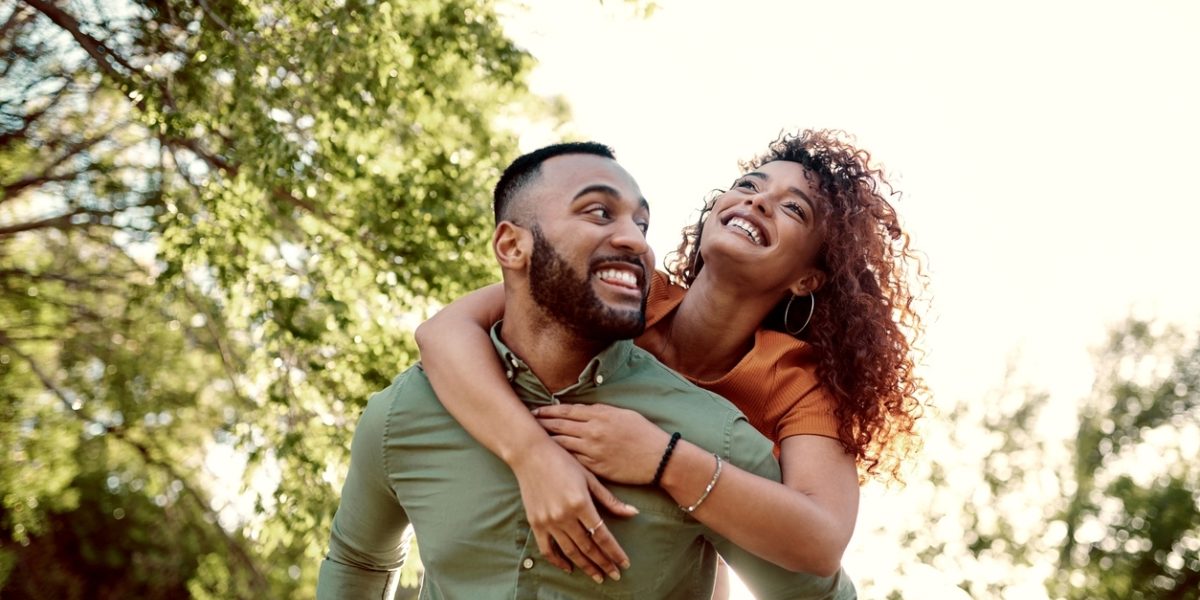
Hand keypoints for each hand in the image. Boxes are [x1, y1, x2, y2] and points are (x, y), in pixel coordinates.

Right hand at [508, 437, 637, 581]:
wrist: (530, 454)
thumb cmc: (563, 461)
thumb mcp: (590, 477)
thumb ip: (609, 500)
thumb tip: (633, 514)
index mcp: (580, 503)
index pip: (602, 535)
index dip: (614, 552)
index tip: (624, 564)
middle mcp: (564, 515)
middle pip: (588, 547)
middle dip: (603, 563)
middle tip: (615, 575)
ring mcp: (548, 521)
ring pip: (570, 551)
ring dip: (585, 566)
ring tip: (597, 576)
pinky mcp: (535, 523)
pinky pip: (547, 549)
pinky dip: (558, 561)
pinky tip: (569, 568)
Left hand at [532, 403, 671, 484]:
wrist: (659, 458)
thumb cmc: (644, 434)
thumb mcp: (623, 414)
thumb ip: (601, 411)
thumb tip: (582, 411)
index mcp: (600, 415)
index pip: (567, 411)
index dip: (549, 410)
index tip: (536, 411)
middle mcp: (593, 431)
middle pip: (559, 426)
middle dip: (541, 424)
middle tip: (526, 423)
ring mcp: (593, 450)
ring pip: (562, 444)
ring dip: (546, 441)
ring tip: (532, 440)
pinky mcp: (595, 467)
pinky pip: (572, 461)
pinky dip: (560, 458)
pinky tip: (550, 457)